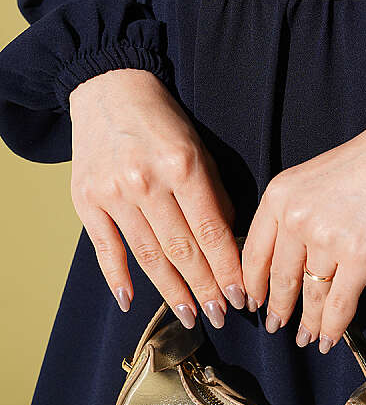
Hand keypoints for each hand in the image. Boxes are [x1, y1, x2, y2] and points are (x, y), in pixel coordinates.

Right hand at [69, 68, 244, 328]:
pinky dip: (119, 278)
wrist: (108, 88)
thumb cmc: (162, 119)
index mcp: (182, 165)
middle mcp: (147, 181)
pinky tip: (133, 301)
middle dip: (205, 288)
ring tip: (190, 315)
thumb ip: (214, 193)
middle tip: (221, 315)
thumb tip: (232, 242)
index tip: (240, 297)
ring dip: (171, 291)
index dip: (227, 269)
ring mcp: (113, 194)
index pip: (212, 231)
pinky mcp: (87, 201)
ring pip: (148, 256)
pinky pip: (106, 249)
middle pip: (182, 249)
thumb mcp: (199, 146)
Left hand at [241, 90, 365, 353]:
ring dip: (307, 322)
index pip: (254, 251)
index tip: (251, 301)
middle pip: (281, 277)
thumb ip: (296, 210)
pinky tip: (328, 339)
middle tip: (276, 324)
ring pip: (311, 295)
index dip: (252, 283)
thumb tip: (289, 254)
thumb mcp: (316, 176)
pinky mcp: (361, 256)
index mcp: (280, 193)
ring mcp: (328, 238)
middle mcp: (297, 216)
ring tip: (305, 336)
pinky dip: (333, 327)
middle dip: (278, 308)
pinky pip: (340, 304)